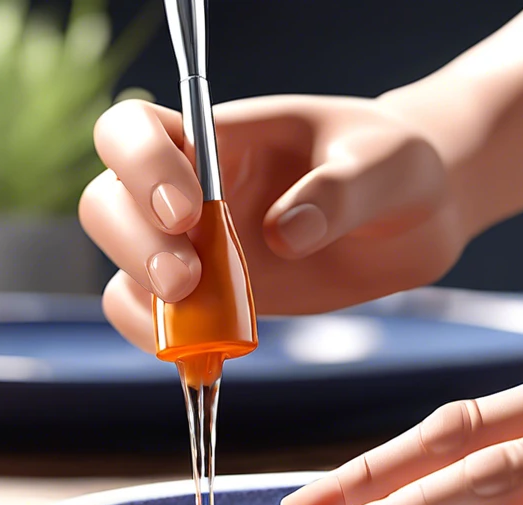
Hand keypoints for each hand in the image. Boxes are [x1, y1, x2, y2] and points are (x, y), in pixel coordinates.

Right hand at [79, 95, 466, 350]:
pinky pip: (160, 323)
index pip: (134, 130)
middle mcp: (192, 188)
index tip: (188, 209)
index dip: (139, 165)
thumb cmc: (396, 168)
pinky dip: (167, 344)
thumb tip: (284, 234)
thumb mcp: (386, 166)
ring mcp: (198, 247)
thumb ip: (339, 192)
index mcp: (222, 135)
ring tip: (200, 325)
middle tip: (188, 281)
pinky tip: (204, 356)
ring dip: (141, 299)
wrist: (415, 218)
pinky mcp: (216, 300)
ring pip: (123, 267)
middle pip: (108, 202)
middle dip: (134, 244)